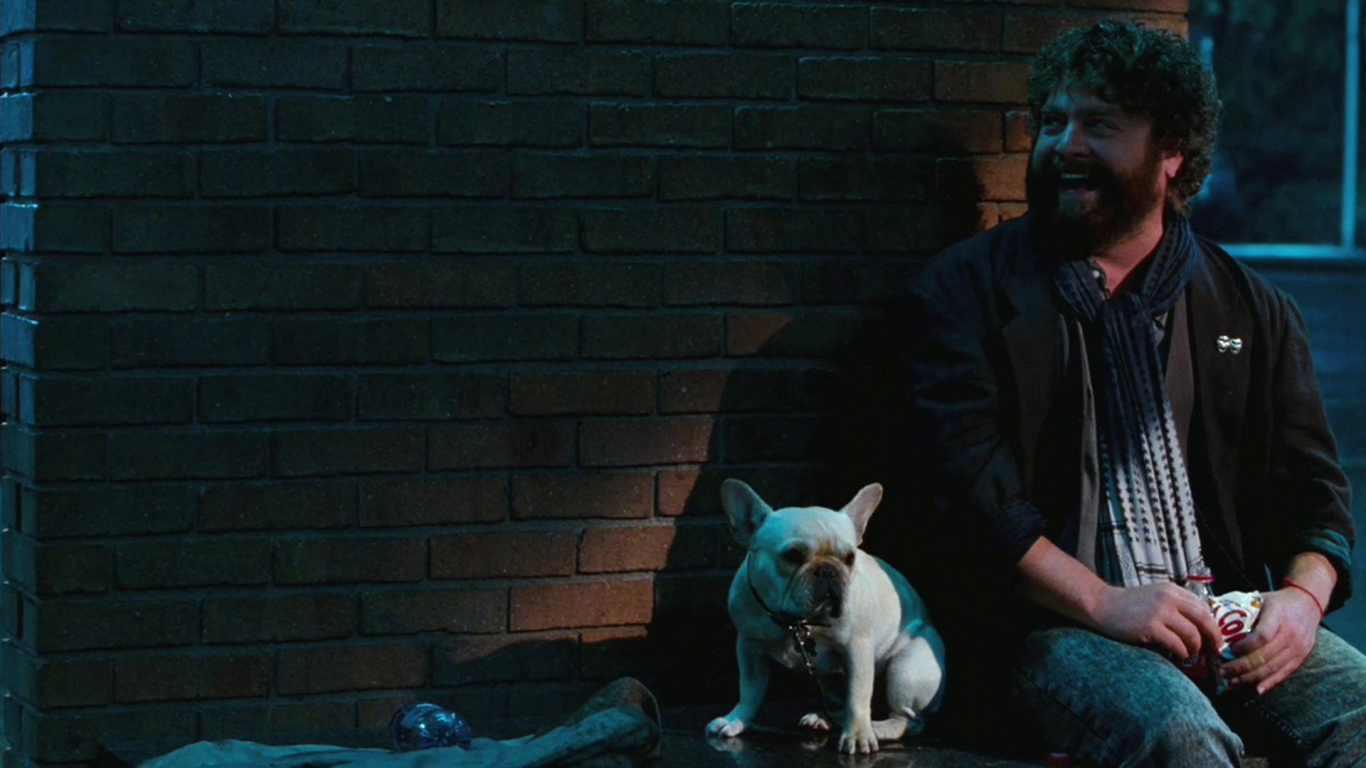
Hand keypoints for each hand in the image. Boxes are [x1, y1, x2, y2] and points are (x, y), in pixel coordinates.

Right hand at [1090, 582, 1222, 658]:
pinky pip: (1177, 644)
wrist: (1101, 605)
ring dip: (1195, 648)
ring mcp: (1159, 612)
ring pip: (1192, 634)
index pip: (1203, 607)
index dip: (1213, 625)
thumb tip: (1200, 626)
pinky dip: (1182, 653)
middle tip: (1214, 650)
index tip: (1214, 637)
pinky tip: (1178, 655)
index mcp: (1172, 590)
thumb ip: (1175, 605)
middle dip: (1213, 637)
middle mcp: (1169, 598)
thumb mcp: (1155, 596)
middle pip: (1204, 619)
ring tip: (1190, 654)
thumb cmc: (1128, 605)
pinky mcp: (1150, 627)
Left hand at [1221, 588, 1320, 693]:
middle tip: (1223, 671)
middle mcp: (1290, 634)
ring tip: (1232, 681)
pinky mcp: (1302, 657)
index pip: (1262, 636)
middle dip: (1241, 667)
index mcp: (1278, 616)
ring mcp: (1298, 647)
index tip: (1229, 650)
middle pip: (1265, 656)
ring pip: (1273, 668)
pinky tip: (1255, 689)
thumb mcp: (1260, 599)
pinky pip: (1284, 673)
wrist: (1308, 604)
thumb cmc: (1277, 602)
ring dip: (1251, 678)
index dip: (1245, 647)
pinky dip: (1269, 682)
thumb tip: (1210, 617)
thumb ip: (1240, 609)